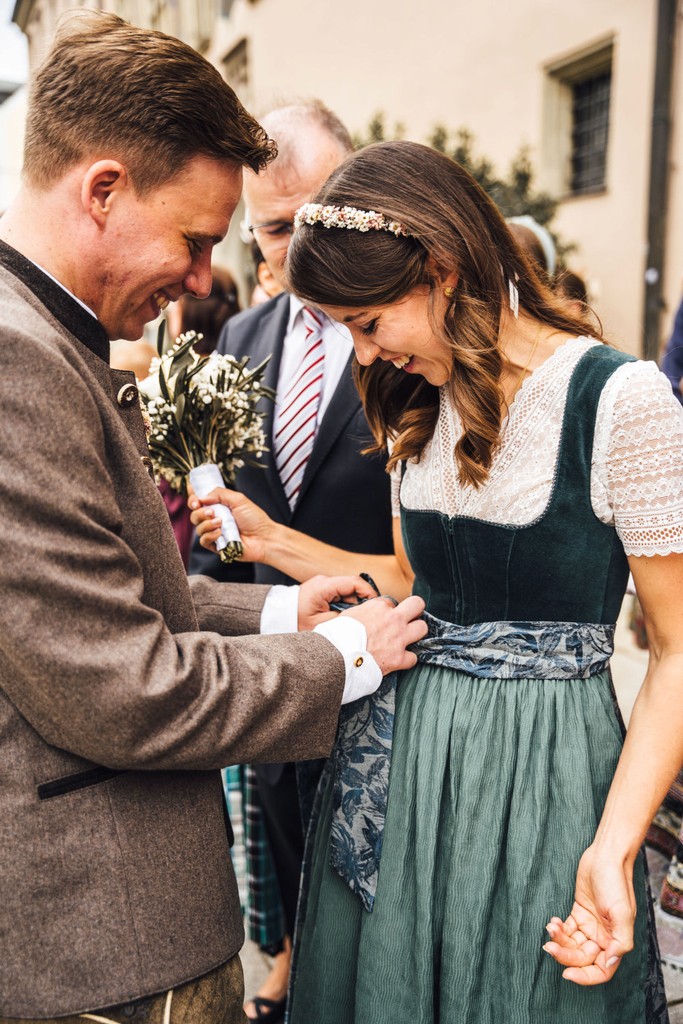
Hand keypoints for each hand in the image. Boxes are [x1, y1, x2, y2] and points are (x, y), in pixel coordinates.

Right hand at [188, 487, 271, 562]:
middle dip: (199, 512)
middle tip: (211, 511)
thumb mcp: (238, 499)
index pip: (199, 502)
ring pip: (198, 528)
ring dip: (206, 523)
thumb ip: (219, 493)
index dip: (193, 499)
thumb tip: (201, 497)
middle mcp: (215, 519)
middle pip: (194, 515)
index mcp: (219, 507)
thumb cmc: (255, 519)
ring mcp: (215, 533)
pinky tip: (220, 533)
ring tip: (220, 522)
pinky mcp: (216, 546)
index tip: (196, 500)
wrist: (264, 538)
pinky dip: (210, 535)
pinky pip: (203, 540)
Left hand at [297, 574, 381, 630]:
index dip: (369, 592)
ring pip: (347, 592)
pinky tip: (340, 617)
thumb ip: (343, 618)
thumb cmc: (296, 621)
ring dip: (351, 605)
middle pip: (352, 587)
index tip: (376, 605)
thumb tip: (361, 615)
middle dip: (360, 603)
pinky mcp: (322, 589)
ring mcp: (323, 584)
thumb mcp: (321, 624)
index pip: (354, 582)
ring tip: (347, 620)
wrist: (279, 616)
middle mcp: (324, 581)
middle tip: (362, 618)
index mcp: (324, 586)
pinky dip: (343, 605)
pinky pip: (339, 594)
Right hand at [343, 594, 426, 674]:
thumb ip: (363, 611)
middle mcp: (392, 619)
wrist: (337, 658)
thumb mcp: (348, 614)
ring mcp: (398, 639)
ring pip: (422, 628)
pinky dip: (407, 660)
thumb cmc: (338, 636)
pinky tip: (399, 660)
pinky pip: (413, 658)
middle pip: (417, 605)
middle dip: (414, 611)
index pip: (392, 602)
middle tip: (408, 619)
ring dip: (416, 633)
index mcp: (378, 607)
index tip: (383, 618)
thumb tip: (366, 615)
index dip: (388, 611)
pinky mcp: (399, 658)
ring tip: (407, 638)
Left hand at [543, 844, 635, 984]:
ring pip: (572, 944)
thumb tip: (608, 963)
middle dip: (565, 955)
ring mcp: (590, 925)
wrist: (605, 856)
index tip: (567, 974)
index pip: (601, 970)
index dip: (585, 977)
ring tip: (551, 927)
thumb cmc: (616, 881)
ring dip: (559, 940)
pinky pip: (567, 930)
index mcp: (616, 941)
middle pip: (582, 958)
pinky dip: (559, 929)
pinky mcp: (579, 913)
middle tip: (549, 947)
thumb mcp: (623, 912)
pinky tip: (553, 922)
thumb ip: (620, 941)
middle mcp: (603, 936)